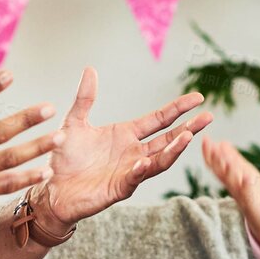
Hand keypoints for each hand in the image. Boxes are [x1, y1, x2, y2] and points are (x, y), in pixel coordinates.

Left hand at [30, 66, 211, 228]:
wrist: (50, 189)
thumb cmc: (63, 159)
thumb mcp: (74, 123)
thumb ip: (85, 98)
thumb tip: (90, 69)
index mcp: (126, 135)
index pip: (159, 119)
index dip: (178, 109)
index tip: (198, 98)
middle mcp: (133, 153)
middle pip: (168, 139)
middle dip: (188, 129)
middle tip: (208, 117)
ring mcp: (129, 171)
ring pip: (159, 160)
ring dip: (174, 149)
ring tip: (188, 136)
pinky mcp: (118, 188)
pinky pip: (134, 179)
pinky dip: (141, 171)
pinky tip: (145, 162)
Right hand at [199, 134, 259, 249]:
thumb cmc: (256, 197)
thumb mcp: (244, 174)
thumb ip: (233, 159)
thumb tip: (222, 142)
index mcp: (232, 180)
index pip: (218, 165)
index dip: (211, 153)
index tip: (205, 140)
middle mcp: (235, 187)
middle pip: (222, 172)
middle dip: (216, 159)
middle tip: (208, 145)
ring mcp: (244, 196)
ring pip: (233, 182)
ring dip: (228, 170)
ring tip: (224, 156)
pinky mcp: (254, 205)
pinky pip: (250, 195)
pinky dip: (248, 186)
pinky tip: (246, 177)